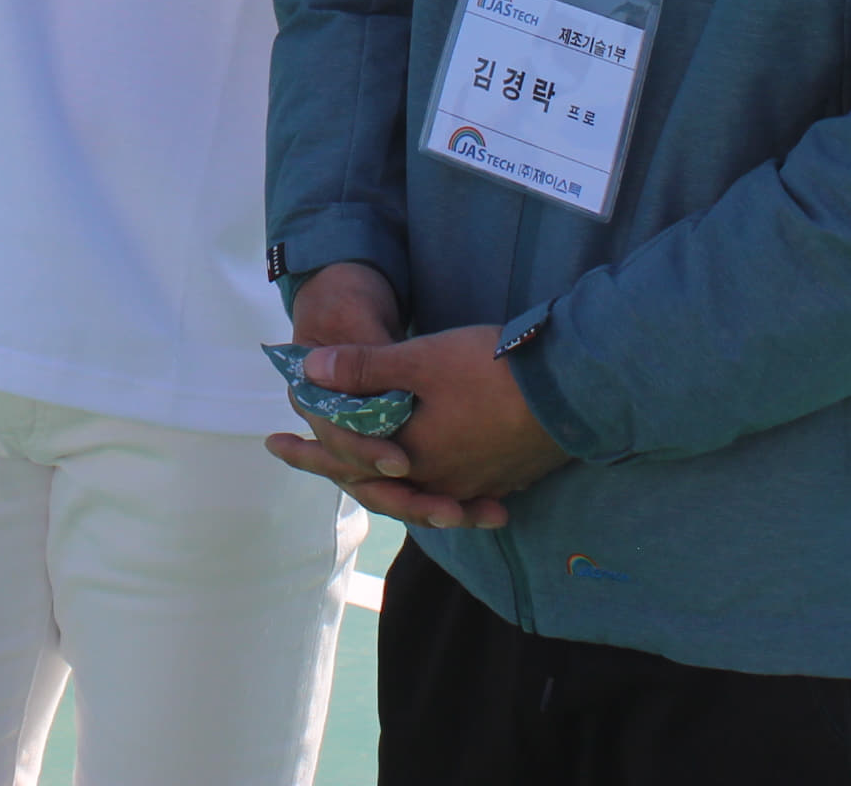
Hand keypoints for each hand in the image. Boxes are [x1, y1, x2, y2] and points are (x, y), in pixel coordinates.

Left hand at [268, 309, 572, 530]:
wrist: (575, 389)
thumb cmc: (492, 370)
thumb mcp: (419, 360)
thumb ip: (363, 368)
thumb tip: (307, 371)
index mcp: (411, 459)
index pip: (345, 461)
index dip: (307, 450)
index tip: (274, 442)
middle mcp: (439, 483)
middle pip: (374, 481)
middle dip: (334, 466)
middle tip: (294, 455)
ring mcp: (474, 484)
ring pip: (415, 489)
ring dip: (382, 478)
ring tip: (361, 469)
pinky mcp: (504, 477)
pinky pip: (455, 490)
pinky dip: (432, 483)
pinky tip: (431, 476)